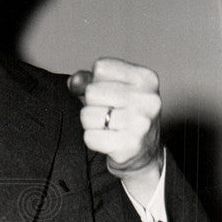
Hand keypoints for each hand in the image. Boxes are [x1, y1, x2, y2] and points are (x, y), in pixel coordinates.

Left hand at [68, 58, 162, 200]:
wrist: (145, 154)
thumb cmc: (125, 116)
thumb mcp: (114, 91)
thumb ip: (90, 81)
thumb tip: (74, 82)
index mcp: (145, 78)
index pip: (101, 67)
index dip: (96, 82)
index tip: (109, 95)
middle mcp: (147, 99)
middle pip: (92, 91)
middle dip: (92, 104)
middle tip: (108, 115)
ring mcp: (140, 123)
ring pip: (88, 115)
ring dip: (90, 124)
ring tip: (107, 127)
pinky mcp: (129, 145)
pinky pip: (90, 137)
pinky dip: (92, 139)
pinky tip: (107, 140)